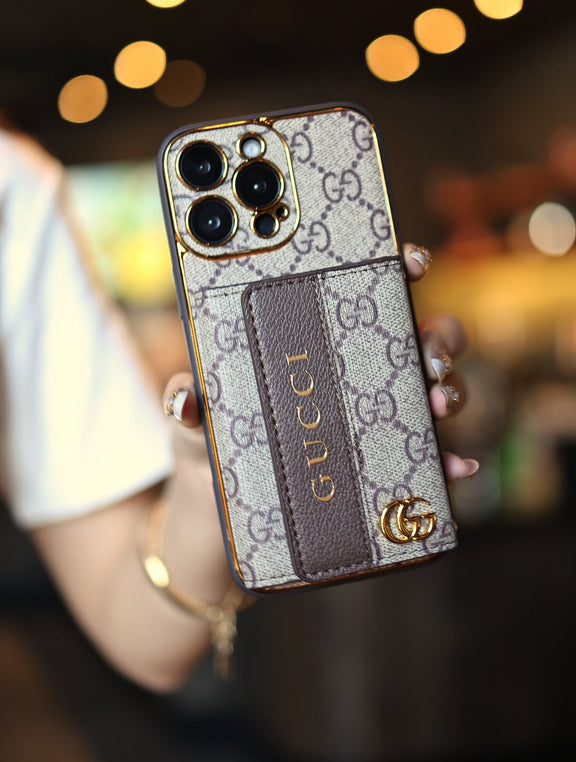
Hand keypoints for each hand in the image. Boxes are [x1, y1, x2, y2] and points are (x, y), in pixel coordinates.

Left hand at [165, 242, 476, 485]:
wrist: (222, 501)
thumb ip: (189, 401)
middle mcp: (357, 367)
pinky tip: (456, 464)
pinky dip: (448, 457)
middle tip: (427, 357)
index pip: (364, 287)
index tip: (410, 260)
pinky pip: (429, 453)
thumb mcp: (196, 416)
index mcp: (316, 337)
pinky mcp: (384, 458)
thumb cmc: (214, 436)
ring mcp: (376, 412)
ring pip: (435, 385)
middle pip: (418, 333)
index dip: (395, 264)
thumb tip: (185, 397)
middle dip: (436, 337)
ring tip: (438, 404)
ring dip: (450, 389)